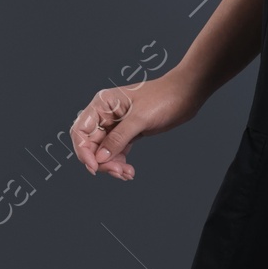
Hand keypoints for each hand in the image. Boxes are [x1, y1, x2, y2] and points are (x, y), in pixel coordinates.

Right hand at [70, 68, 202, 180]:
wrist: (186, 94)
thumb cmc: (163, 98)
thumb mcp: (140, 119)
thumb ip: (118, 138)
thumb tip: (100, 158)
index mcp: (102, 104)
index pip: (81, 131)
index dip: (83, 151)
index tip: (94, 168)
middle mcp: (105, 114)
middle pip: (92, 144)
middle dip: (102, 161)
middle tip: (118, 173)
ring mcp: (116, 124)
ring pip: (104, 151)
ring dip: (112, 165)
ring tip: (127, 174)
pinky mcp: (128, 132)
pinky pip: (117, 151)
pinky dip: (120, 162)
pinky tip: (129, 172)